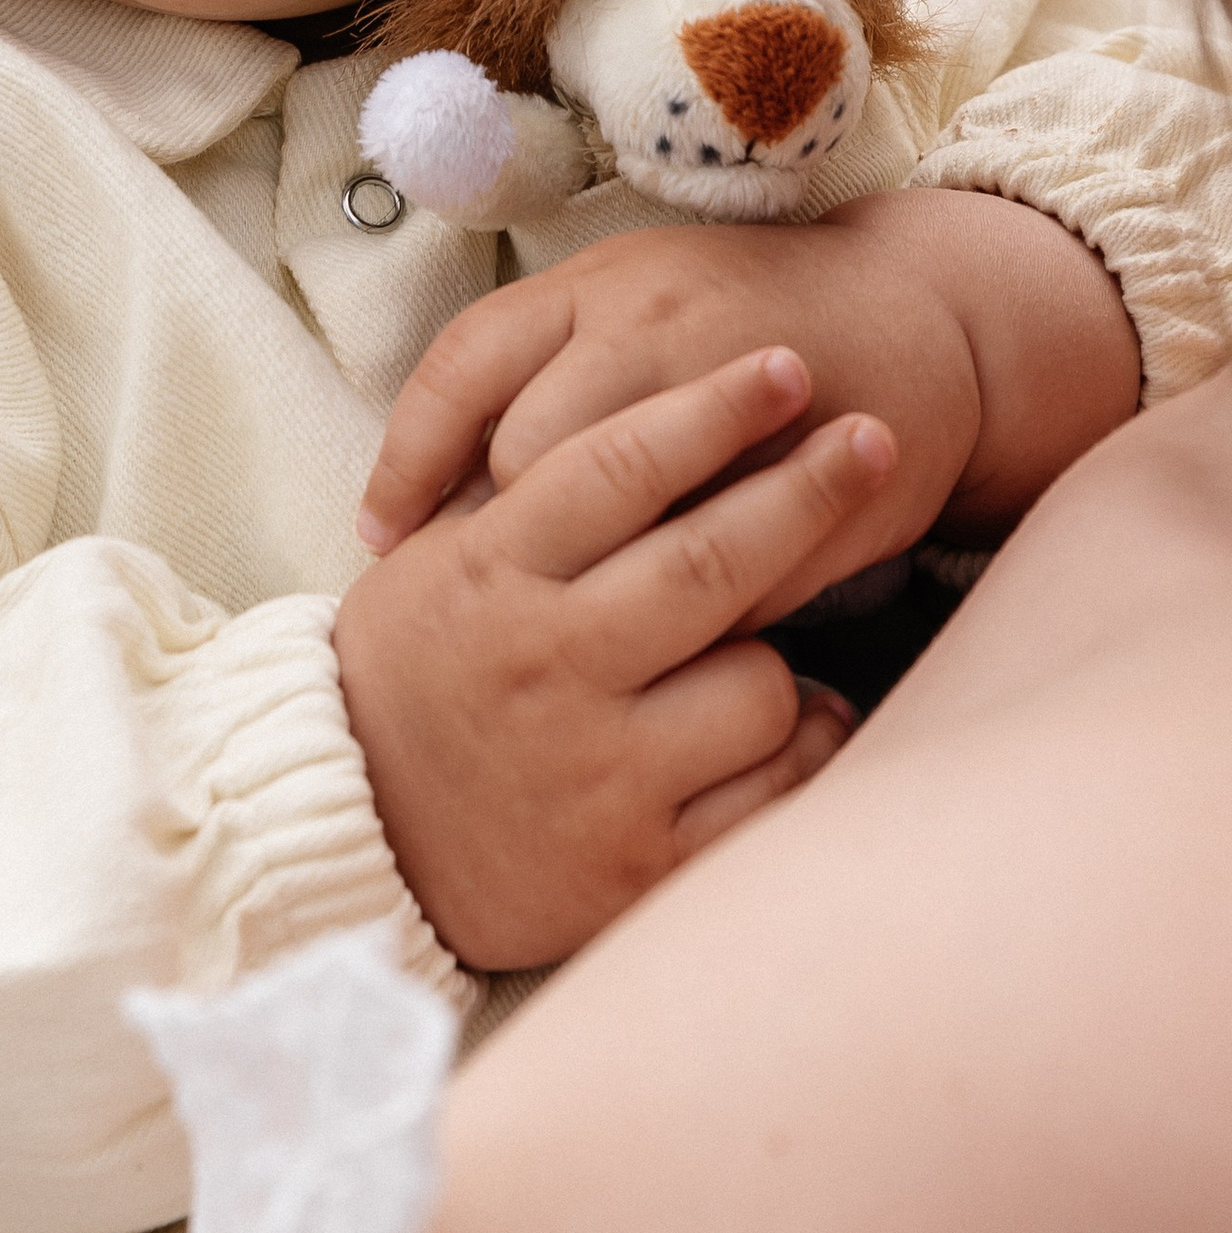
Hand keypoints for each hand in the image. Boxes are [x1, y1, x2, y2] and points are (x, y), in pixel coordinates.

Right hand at [333, 346, 891, 971]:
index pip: (614, 469)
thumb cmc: (418, 671)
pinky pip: (771, 793)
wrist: (358, 837)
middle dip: (805, 489)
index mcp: (489, 576)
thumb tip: (658, 411)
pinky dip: (802, 754)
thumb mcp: (442, 562)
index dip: (710, 410)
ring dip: (786, 661)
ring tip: (771, 652)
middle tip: (873, 436)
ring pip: (758, 686)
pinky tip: (798, 729)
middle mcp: (544, 667)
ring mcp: (594, 771)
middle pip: (707, 562)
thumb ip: (529, 493)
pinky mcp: (636, 865)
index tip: (783, 367)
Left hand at [358, 192, 1138, 612]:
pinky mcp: (819, 466)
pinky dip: (702, 617)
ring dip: (602, 587)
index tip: (381, 540)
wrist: (918, 314)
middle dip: (505, 537)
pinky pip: (732, 572)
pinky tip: (683, 638)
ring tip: (589, 628)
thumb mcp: (627, 308)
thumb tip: (423, 501)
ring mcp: (746, 392)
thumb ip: (537, 377)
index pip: (461, 367)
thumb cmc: (740, 326)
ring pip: (629, 519)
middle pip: (529, 454)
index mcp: (598, 284)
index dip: (406, 463)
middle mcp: (659, 321)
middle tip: (492, 601)